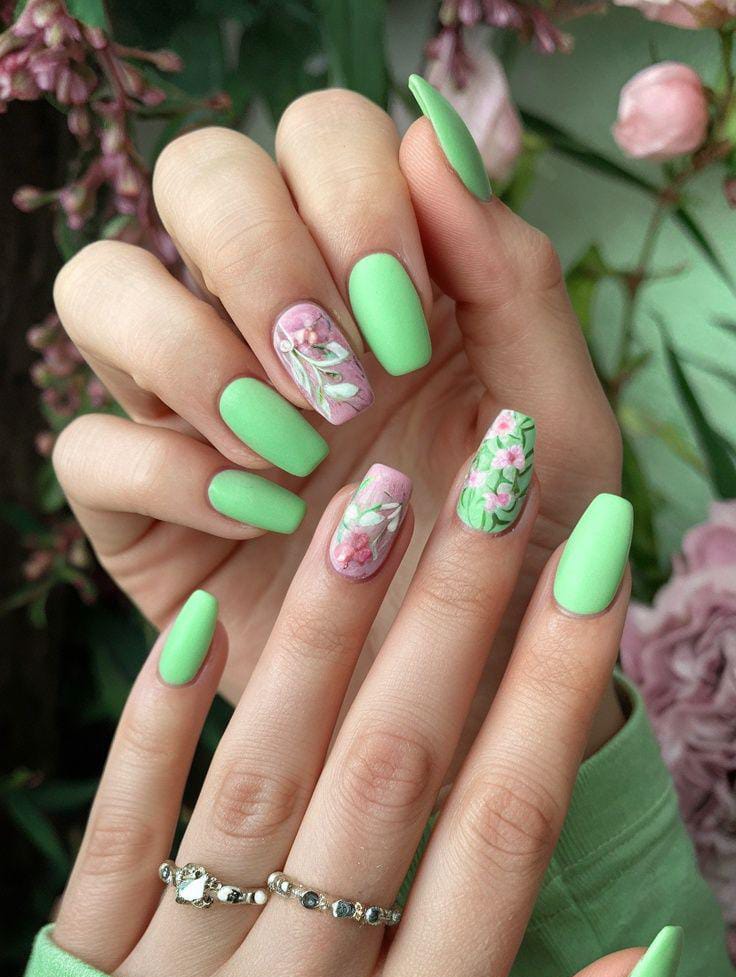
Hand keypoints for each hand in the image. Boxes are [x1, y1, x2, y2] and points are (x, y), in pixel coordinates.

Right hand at [51, 90, 622, 752]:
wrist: (476, 696)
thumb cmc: (517, 557)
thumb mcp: (553, 424)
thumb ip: (512, 278)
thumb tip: (428, 137)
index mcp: (375, 276)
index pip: (319, 138)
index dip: (354, 200)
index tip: (410, 325)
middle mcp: (270, 323)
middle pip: (197, 176)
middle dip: (260, 251)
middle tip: (338, 372)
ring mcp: (192, 408)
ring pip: (98, 285)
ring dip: (191, 346)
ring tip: (293, 447)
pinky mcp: (140, 508)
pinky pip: (87, 446)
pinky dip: (168, 471)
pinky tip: (263, 521)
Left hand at [53, 460, 676, 976]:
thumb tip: (645, 962)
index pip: (503, 829)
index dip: (555, 683)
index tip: (595, 563)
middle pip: (393, 768)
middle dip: (453, 608)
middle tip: (488, 470)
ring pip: (264, 774)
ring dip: (321, 631)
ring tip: (368, 501)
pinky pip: (117, 833)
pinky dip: (153, 727)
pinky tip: (192, 627)